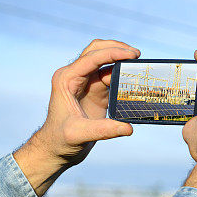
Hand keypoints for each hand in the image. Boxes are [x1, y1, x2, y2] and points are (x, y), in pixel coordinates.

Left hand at [14, 39, 140, 195]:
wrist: (56, 148)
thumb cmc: (61, 139)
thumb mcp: (80, 135)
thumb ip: (104, 130)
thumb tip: (128, 128)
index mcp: (66, 79)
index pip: (91, 59)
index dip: (112, 53)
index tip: (132, 54)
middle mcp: (75, 76)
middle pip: (96, 51)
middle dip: (116, 48)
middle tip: (137, 54)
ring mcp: (85, 83)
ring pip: (105, 61)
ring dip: (121, 60)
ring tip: (140, 65)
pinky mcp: (95, 92)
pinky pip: (111, 76)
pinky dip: (124, 75)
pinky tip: (136, 79)